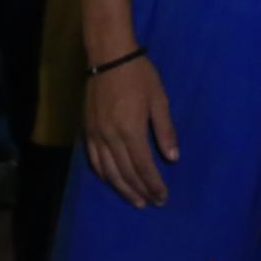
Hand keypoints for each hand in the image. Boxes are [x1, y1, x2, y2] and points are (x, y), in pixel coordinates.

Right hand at [84, 53, 178, 206]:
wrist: (108, 57)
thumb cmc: (139, 75)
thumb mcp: (159, 99)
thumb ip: (165, 130)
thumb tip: (173, 158)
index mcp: (131, 130)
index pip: (143, 167)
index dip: (153, 184)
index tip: (162, 197)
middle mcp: (111, 138)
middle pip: (126, 173)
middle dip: (141, 190)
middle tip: (153, 203)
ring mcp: (97, 136)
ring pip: (108, 172)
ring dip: (122, 189)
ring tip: (136, 201)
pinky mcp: (87, 131)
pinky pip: (94, 161)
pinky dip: (105, 176)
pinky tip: (113, 182)